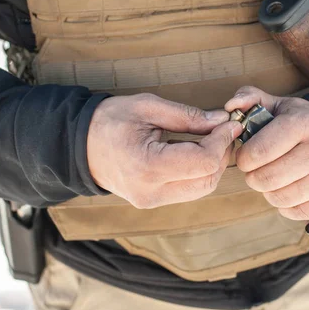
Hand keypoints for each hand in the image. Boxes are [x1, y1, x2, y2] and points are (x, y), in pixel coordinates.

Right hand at [87, 94, 242, 208]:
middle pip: (208, 180)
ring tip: (212, 139)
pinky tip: (199, 151)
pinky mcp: (154, 202)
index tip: (229, 123)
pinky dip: (201, 172)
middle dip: (222, 153)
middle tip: (223, 130)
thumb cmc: (110, 120)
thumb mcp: (148, 107)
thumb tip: (222, 121)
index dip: (222, 142)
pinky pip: (189, 190)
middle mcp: (151, 191)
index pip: (203, 162)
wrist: (79, 145)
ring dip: (214, 164)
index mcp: (147, 166)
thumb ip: (188, 116)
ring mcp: (152, 201)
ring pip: (202, 188)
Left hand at [225, 87, 308, 220]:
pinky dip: (288, 206)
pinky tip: (292, 192)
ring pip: (282, 198)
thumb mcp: (280, 106)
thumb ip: (250, 98)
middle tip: (257, 173)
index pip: (258, 152)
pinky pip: (300, 212)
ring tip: (275, 181)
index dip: (244, 159)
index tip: (246, 158)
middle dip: (254, 179)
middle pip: (268, 178)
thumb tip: (230, 106)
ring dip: (270, 193)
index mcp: (305, 121)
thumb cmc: (305, 126)